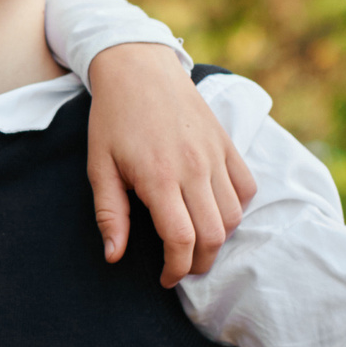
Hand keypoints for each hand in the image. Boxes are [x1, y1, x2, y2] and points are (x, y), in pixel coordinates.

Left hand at [84, 42, 257, 287]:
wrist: (138, 68)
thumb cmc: (112, 118)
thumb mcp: (99, 166)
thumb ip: (109, 214)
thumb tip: (113, 256)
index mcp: (159, 177)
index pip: (181, 240)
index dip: (176, 269)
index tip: (165, 279)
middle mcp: (193, 168)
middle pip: (214, 235)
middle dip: (200, 263)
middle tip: (182, 268)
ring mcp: (215, 155)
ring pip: (234, 215)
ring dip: (218, 237)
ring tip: (196, 241)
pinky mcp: (227, 143)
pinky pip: (247, 187)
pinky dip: (236, 207)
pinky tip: (214, 210)